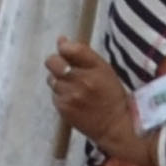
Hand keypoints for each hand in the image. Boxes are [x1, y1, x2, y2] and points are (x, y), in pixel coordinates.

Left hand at [45, 41, 147, 161]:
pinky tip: (72, 99)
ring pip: (51, 79)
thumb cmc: (111, 95)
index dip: (64, 47)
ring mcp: (70, 96)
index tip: (66, 50)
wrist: (114, 125)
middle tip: (64, 68)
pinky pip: (54, 94)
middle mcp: (81, 81)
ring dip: (58, 80)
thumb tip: (61, 41)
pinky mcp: (63, 108)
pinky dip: (60, 94)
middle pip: (53, 62)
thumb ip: (82, 54)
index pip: (72, 49)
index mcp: (96, 68)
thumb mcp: (104, 70)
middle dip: (55, 62)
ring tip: (72, 87)